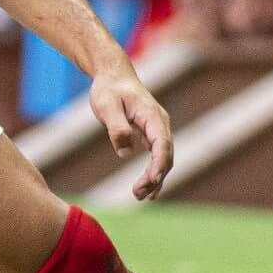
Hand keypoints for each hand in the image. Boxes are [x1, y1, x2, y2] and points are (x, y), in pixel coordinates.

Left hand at [93, 67, 176, 199]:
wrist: (113, 76)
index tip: (152, 180)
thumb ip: (116, 127)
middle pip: (166, 155)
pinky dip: (154, 174)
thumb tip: (125, 152)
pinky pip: (157, 157)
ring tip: (140, 197)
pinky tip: (148, 190)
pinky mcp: (151, 134)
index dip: (159, 164)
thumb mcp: (106, 105)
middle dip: (155, 177)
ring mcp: (157, 129)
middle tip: (137, 194)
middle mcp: (160, 124)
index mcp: (152, 116)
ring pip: (164, 159)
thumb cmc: (109, 89)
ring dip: (155, 179)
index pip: (162, 144)